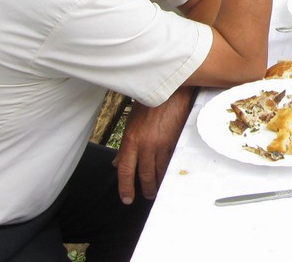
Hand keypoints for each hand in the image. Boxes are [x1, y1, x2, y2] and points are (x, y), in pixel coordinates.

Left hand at [114, 88, 193, 202]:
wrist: (171, 91)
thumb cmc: (149, 104)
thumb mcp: (131, 124)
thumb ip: (124, 146)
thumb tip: (116, 163)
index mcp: (131, 140)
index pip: (125, 170)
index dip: (125, 188)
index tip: (127, 199)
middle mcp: (146, 145)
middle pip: (144, 175)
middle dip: (146, 189)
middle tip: (148, 196)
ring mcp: (162, 144)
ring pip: (160, 171)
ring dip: (159, 183)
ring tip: (159, 189)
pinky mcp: (175, 142)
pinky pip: (171, 162)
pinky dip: (170, 171)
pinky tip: (170, 175)